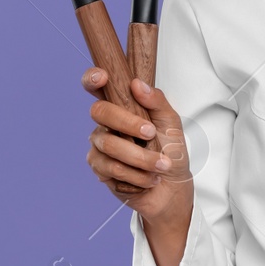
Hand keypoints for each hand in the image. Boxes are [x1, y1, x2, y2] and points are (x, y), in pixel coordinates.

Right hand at [82, 69, 193, 231]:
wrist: (172, 188)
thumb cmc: (171, 152)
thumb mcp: (171, 123)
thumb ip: (156, 101)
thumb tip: (137, 84)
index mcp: (122, 106)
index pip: (97, 87)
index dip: (92, 78)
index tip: (102, 77)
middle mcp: (106, 123)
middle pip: (99, 112)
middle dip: (128, 123)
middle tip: (151, 134)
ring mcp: (99, 146)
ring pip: (109, 144)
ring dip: (141, 158)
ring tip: (161, 166)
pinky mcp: (100, 169)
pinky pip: (112, 168)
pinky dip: (137, 175)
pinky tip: (149, 178)